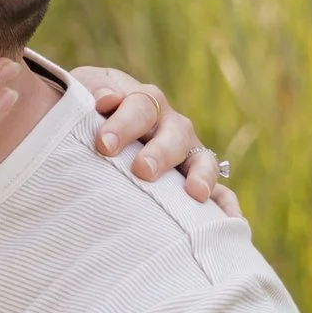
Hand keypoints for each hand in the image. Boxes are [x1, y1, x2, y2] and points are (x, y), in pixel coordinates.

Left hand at [72, 68, 240, 213]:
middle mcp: (169, 125)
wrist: (87, 136)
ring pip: (202, 159)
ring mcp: (186, 154)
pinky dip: (226, 205)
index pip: (140, 105)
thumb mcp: (80, 95)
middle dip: (160, 152)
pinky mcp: (195, 181)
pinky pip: (220, 193)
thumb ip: (91, 91)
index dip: (124, 124)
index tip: (105, 144)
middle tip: (142, 170)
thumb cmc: (82, 115)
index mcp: (141, 101)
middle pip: (175, 133)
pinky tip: (231, 222)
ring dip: (201, 175)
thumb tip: (108, 98)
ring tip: (195, 193)